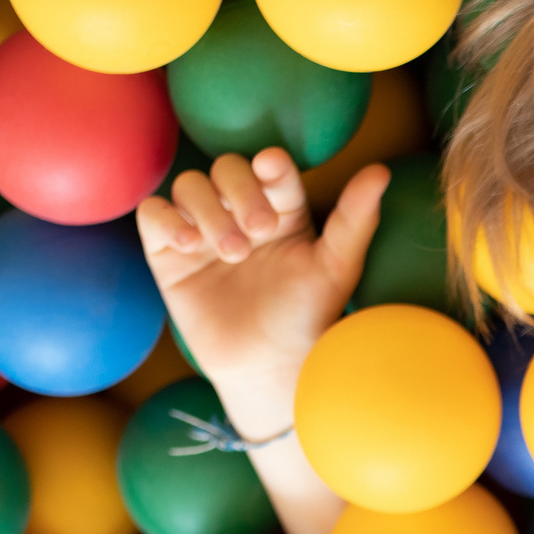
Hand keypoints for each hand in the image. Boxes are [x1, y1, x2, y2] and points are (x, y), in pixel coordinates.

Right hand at [133, 149, 388, 433]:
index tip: (274, 171)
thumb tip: (381, 171)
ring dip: (208, 209)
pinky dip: (165, 218)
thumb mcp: (337, 268)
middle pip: (226, 168)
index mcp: (282, 210)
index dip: (270, 166)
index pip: (271, 168)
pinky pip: (152, 214)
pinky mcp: (168, 253)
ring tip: (231, 252)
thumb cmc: (308, 318)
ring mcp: (202, 230)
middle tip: (258, 230)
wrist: (268, 367)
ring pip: (189, 185)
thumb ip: (355, 219)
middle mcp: (240, 212)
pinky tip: (188, 245)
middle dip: (240, 190)